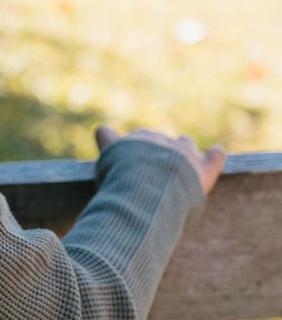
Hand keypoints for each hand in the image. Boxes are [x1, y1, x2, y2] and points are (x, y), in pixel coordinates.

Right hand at [95, 124, 226, 195]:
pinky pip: (215, 156)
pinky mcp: (203, 167)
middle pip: (158, 141)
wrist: (145, 189)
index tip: (125, 161)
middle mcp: (159, 140)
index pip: (133, 137)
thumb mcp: (104, 162)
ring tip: (182, 171)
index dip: (126, 148)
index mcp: (135, 140)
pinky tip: (216, 155)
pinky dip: (215, 157)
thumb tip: (104, 130)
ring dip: (183, 153)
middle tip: (152, 179)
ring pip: (185, 143)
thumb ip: (107, 142)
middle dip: (156, 155)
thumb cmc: (120, 182)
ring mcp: (183, 151)